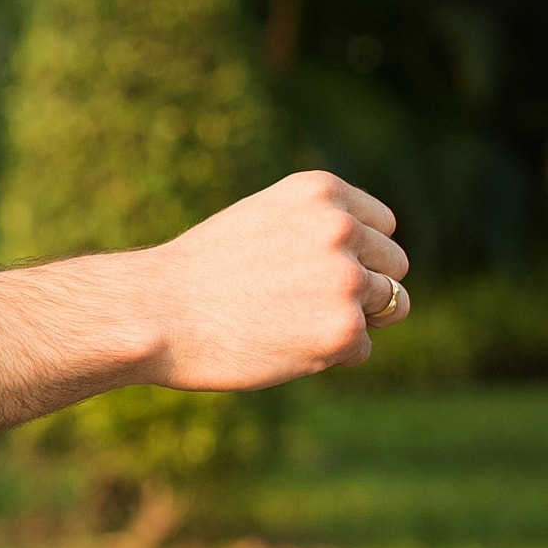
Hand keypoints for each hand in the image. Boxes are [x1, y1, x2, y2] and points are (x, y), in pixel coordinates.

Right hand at [131, 171, 412, 391]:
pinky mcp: (345, 330)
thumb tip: (371, 271)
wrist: (152, 313)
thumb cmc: (196, 274)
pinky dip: (329, 357)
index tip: (312, 272)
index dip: (354, 254)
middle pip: (394, 265)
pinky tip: (280, 346)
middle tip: (301, 305)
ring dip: (350, 320)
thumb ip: (315, 229)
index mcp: (320, 191)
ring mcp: (347, 279)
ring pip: (390, 306)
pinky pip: (362, 349)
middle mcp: (340, 227)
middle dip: (361, 287)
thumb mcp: (261, 222)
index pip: (382, 225)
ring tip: (291, 324)